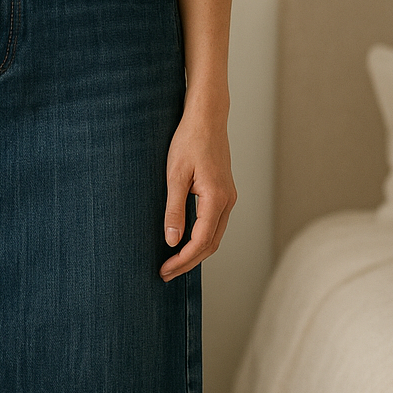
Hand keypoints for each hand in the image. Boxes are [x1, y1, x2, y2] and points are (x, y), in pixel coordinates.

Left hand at [159, 100, 235, 280]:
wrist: (207, 118)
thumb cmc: (189, 141)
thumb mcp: (174, 176)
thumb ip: (174, 210)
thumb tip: (172, 241)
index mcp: (216, 198)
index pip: (200, 241)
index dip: (182, 260)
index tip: (164, 270)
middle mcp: (227, 202)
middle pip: (210, 245)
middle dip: (188, 262)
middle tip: (165, 274)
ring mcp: (229, 198)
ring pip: (214, 237)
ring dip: (195, 253)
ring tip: (173, 264)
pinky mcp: (224, 194)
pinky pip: (215, 225)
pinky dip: (201, 240)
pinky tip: (185, 243)